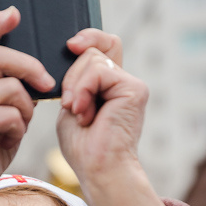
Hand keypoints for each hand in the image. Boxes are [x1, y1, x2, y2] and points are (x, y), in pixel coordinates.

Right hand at [0, 7, 54, 205]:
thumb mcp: (3, 112)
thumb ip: (12, 89)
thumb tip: (40, 70)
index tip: (14, 12)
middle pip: (0, 55)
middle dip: (30, 66)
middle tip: (48, 83)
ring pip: (11, 87)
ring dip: (27, 107)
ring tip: (20, 125)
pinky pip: (11, 113)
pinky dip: (19, 127)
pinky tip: (9, 140)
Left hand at [56, 30, 168, 205]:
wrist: (98, 169)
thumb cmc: (83, 146)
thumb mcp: (72, 103)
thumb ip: (76, 78)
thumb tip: (73, 47)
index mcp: (110, 85)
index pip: (105, 44)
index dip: (89, 36)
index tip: (70, 45)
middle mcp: (124, 81)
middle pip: (92, 50)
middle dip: (72, 76)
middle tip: (71, 105)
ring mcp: (132, 84)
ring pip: (92, 59)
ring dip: (76, 86)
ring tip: (81, 113)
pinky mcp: (135, 89)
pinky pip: (99, 70)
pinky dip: (84, 90)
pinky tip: (86, 112)